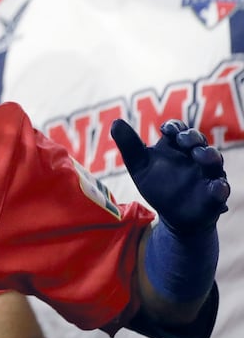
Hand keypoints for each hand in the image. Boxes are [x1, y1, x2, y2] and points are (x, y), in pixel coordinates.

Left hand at [112, 119, 229, 234]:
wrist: (171, 216)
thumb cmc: (157, 185)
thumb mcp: (139, 166)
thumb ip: (129, 145)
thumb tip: (116, 122)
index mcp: (175, 147)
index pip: (178, 129)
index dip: (174, 126)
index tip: (166, 130)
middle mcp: (194, 156)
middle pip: (197, 140)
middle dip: (192, 137)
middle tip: (183, 140)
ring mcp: (207, 173)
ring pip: (214, 159)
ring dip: (208, 155)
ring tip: (198, 155)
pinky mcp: (215, 193)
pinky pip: (222, 188)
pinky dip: (220, 187)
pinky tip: (216, 187)